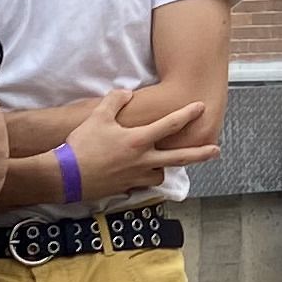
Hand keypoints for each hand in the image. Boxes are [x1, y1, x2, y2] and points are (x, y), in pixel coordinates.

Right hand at [60, 89, 211, 202]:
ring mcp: (135, 177)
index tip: (201, 107)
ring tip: (165, 162)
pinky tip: (140, 174)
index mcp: (138, 141)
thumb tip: (127, 92)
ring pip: (160, 174)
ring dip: (164, 167)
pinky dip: (144, 178)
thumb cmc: (82, 144)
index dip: (187, 114)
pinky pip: (142, 184)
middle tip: (216, 150)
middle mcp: (142, 160)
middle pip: (180, 157)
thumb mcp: (98, 116)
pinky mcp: (125, 188)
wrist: (65, 175)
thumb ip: (115, 101)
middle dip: (200, 153)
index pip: (170, 125)